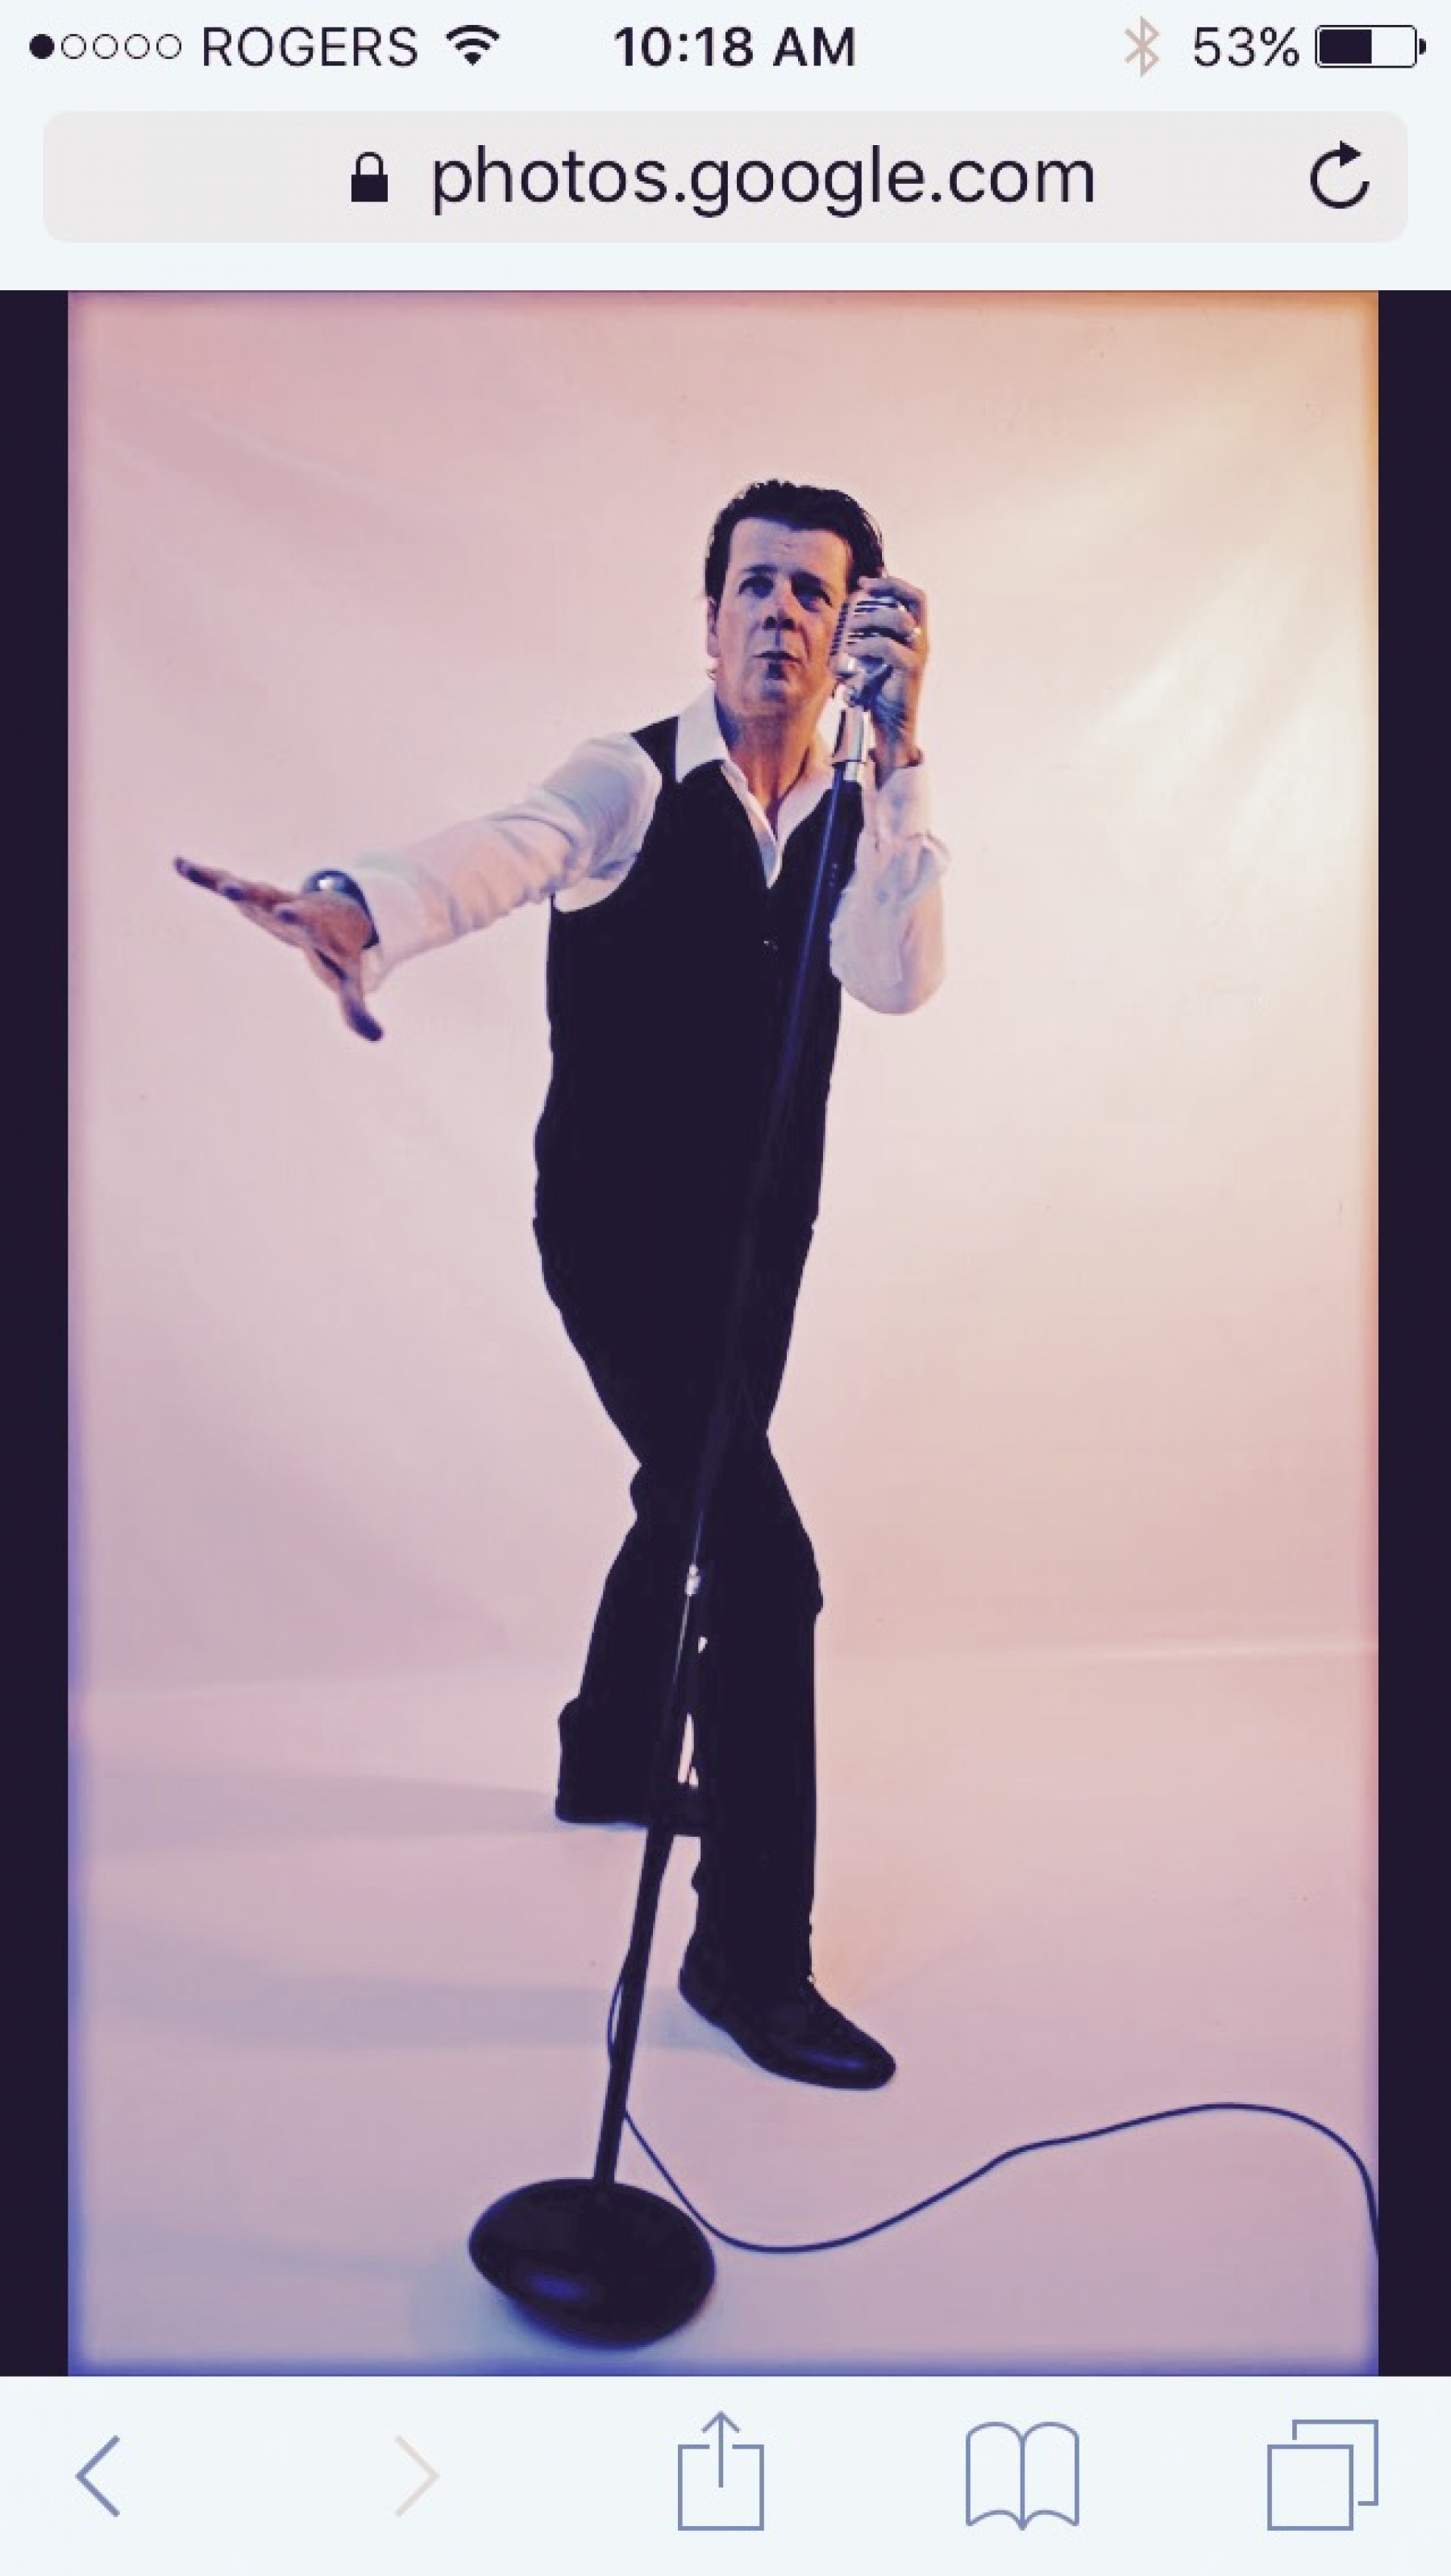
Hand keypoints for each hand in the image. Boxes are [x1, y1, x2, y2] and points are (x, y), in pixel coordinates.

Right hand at [173, 857, 383, 1041]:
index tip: (287, 910)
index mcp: (313, 925)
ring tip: (188, 867)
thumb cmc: (339, 950)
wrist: (335, 914)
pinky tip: (179, 864)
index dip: (296, 916)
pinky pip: (226, 884)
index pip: (305, 921)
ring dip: (217, 880)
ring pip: (241, 887)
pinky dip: (205, 876)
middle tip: (231, 887)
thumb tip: (377, 1038)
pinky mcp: (253, 896)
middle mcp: (288, 906)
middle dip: (250, 894)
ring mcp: (268, 899)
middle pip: (268, 899)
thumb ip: (356, 1006)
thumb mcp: (349, 978)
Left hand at [839, 575, 929, 776]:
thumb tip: (845, 622)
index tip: (865, 583)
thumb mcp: (873, 661)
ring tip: (851, 627)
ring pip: (899, 620)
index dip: (892, 584)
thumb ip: (867, 640)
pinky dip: (867, 645)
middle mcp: (920, 641)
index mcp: (914, 636)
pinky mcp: (910, 670)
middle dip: (888, 588)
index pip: (914, 598)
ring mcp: (917, 654)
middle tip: (862, 591)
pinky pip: (887, 646)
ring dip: (872, 618)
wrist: (892, 727)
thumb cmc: (881, 695)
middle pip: (914, 600)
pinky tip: (852, 651)